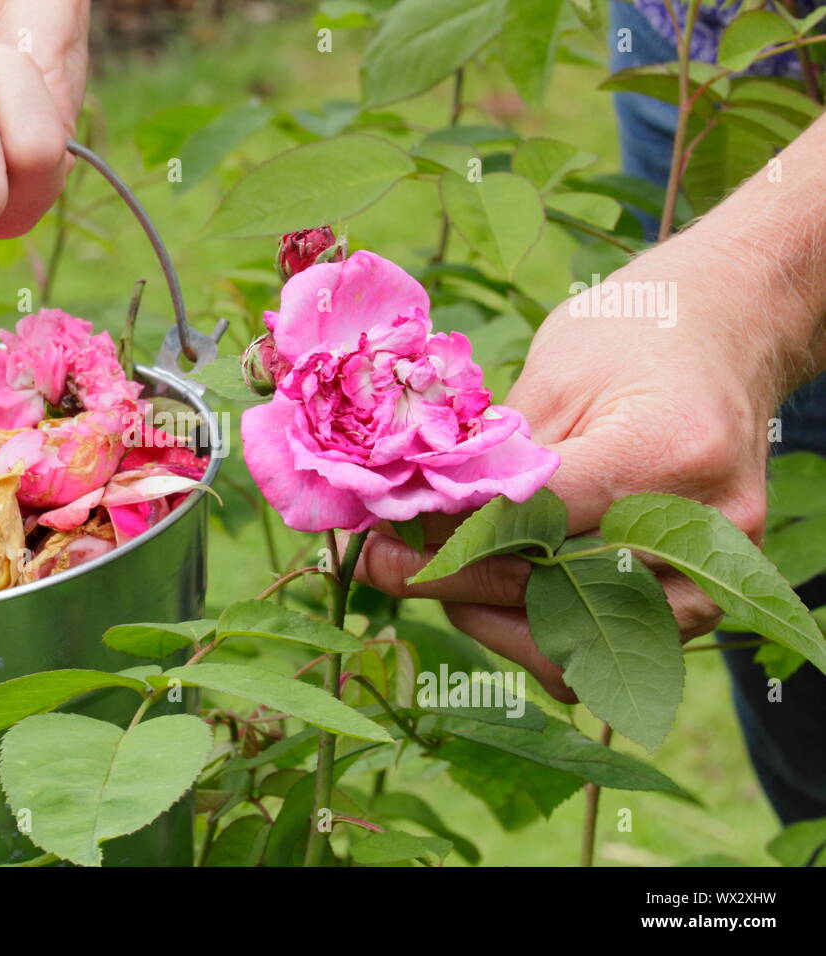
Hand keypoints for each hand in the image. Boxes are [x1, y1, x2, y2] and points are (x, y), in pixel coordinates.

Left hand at [355, 230, 789, 700]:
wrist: (731, 332)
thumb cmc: (632, 336)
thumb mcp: (553, 375)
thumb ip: (493, 458)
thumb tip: (407, 516)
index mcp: (666, 451)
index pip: (530, 524)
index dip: (443, 536)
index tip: (380, 536)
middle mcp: (701, 526)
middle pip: (545, 590)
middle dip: (446, 582)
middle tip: (381, 564)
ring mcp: (714, 570)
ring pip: (571, 642)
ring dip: (487, 618)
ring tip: (435, 575)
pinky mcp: (711, 595)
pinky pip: (605, 646)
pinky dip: (538, 631)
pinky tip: (491, 595)